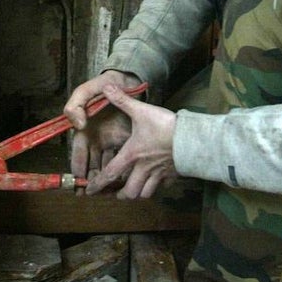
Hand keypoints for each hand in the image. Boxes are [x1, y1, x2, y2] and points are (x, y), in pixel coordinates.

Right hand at [64, 70, 140, 181]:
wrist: (128, 81)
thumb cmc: (105, 85)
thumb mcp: (87, 90)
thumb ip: (75, 105)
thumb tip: (78, 125)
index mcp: (85, 131)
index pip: (78, 154)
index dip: (77, 168)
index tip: (78, 182)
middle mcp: (97, 140)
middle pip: (92, 165)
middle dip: (92, 180)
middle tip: (94, 194)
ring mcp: (112, 142)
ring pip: (108, 165)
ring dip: (108, 179)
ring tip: (110, 192)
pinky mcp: (127, 142)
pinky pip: (124, 159)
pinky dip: (125, 170)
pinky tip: (128, 180)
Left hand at [83, 83, 178, 199]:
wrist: (192, 139)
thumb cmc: (165, 126)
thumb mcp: (141, 111)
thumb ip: (122, 100)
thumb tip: (106, 87)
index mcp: (132, 155)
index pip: (110, 174)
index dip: (98, 184)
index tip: (89, 191)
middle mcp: (143, 168)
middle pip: (129, 192)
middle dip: (121, 195)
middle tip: (116, 193)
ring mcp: (158, 174)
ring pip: (144, 193)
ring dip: (137, 193)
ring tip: (133, 190)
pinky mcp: (171, 175)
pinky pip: (161, 187)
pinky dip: (156, 187)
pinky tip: (155, 181)